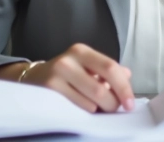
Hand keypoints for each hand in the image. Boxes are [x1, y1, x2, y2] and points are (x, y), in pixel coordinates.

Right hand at [0, 43, 134, 112]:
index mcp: (81, 51)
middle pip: (101, 88)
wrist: (32, 79)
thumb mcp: (85, 66)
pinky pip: (77, 108)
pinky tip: (85, 108)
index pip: (110, 67)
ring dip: (100, 110)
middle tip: (115, 109)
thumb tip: (127, 75)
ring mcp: (56, 76)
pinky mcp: (48, 92)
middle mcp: (68, 60)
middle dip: (113, 104)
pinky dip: (86, 112)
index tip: (130, 103)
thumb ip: (107, 71)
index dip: (124, 87)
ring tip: (97, 107)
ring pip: (90, 102)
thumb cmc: (65, 74)